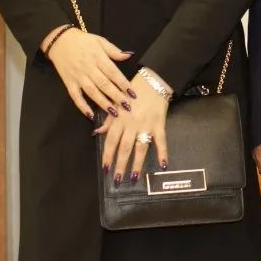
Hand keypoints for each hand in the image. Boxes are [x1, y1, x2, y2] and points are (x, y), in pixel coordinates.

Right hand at [44, 28, 134, 119]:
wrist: (59, 40)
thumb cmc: (82, 40)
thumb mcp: (100, 40)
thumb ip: (114, 50)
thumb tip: (129, 55)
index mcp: (98, 57)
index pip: (113, 73)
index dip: (123, 84)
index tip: (132, 93)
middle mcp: (89, 68)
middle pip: (104, 84)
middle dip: (116, 96)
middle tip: (127, 106)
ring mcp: (78, 77)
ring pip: (92, 92)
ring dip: (103, 103)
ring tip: (113, 112)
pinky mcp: (68, 83)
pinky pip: (75, 96)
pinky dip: (82, 106)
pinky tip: (90, 115)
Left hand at [96, 71, 170, 186]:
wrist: (153, 80)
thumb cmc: (133, 91)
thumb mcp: (117, 102)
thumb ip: (109, 120)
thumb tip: (97, 133)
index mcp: (119, 119)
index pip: (111, 141)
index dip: (107, 156)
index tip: (105, 169)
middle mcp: (131, 124)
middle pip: (124, 148)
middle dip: (120, 165)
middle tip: (117, 180)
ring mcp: (146, 125)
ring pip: (140, 147)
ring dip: (137, 163)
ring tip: (134, 177)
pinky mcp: (159, 124)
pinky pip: (161, 140)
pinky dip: (163, 152)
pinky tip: (163, 164)